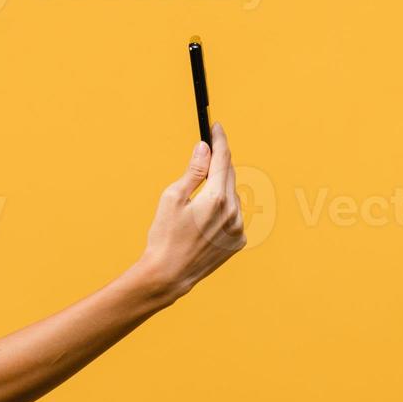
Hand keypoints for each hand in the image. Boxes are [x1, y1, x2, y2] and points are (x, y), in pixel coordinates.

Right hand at [137, 122, 246, 302]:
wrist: (169, 274)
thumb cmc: (164, 236)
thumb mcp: (172, 198)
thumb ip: (193, 171)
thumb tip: (204, 148)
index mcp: (216, 197)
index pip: (223, 158)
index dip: (220, 140)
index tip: (216, 127)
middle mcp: (233, 211)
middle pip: (230, 175)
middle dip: (219, 164)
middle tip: (204, 158)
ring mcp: (238, 228)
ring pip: (233, 196)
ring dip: (220, 190)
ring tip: (198, 202)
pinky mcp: (238, 241)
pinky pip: (234, 216)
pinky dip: (223, 211)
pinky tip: (205, 221)